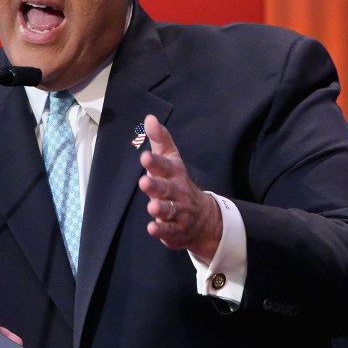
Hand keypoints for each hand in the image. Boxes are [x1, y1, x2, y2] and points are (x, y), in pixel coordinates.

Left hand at [137, 114, 222, 262]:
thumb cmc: (178, 183)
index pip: (165, 165)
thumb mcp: (171, 159)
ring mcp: (179, 211)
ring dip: (161, 208)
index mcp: (174, 173)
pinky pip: (170, 230)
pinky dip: (162, 230)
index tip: (145, 156)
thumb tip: (149, 118)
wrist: (203, 217)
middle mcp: (177, 191)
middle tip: (144, 181)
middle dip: (156, 185)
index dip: (155, 162)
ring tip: (152, 207)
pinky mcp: (176, 229)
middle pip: (166, 188)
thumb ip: (160, 140)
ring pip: (170, 209)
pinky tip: (153, 228)